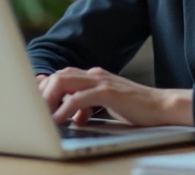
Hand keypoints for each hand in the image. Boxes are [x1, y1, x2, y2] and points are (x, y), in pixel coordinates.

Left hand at [38, 67, 192, 126]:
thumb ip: (87, 104)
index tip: (33, 100)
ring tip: (41, 115)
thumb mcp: (106, 104)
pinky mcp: (108, 92)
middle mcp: (95, 74)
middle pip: (58, 76)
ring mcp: (101, 81)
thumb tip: (70, 115)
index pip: (61, 75)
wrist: (161, 107)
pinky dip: (65, 108)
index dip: (44, 86)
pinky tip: (59, 119)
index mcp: (93, 76)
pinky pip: (79, 97)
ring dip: (49, 98)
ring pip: (64, 81)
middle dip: (42, 93)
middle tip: (34, 111)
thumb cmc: (135, 108)